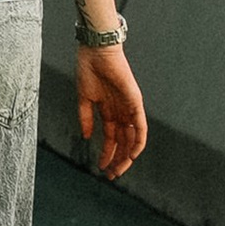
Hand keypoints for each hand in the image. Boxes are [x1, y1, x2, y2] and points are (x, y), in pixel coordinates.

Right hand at [75, 41, 145, 179]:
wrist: (96, 50)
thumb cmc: (88, 68)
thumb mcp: (83, 97)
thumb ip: (84, 117)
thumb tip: (84, 136)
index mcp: (108, 111)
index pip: (111, 138)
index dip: (107, 154)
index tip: (102, 168)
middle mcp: (120, 112)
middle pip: (122, 142)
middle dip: (117, 160)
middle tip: (111, 175)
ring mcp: (129, 108)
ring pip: (132, 138)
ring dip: (126, 156)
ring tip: (119, 170)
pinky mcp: (135, 102)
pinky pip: (140, 126)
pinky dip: (138, 141)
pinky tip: (132, 154)